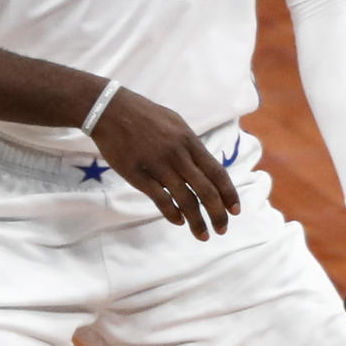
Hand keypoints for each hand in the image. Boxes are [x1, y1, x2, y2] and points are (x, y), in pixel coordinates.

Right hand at [90, 88, 239, 239]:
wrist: (110, 110)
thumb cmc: (144, 115)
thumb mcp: (175, 123)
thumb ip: (191, 146)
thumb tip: (205, 167)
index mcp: (189, 141)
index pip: (217, 173)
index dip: (229, 194)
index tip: (235, 210)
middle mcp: (178, 155)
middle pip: (206, 191)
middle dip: (217, 214)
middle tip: (222, 229)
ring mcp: (158, 166)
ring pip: (185, 200)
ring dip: (197, 221)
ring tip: (203, 235)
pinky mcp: (138, 176)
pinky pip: (161, 200)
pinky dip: (173, 214)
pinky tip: (179, 222)